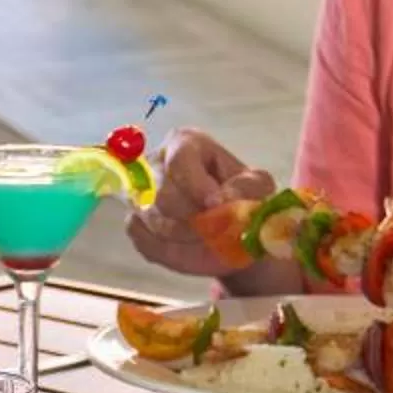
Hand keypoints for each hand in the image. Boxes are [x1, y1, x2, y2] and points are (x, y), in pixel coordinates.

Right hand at [127, 128, 273, 278]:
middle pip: (163, 192)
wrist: (233, 229)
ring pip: (153, 218)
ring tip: (208, 240)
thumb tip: (224, 199)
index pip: (180, 160)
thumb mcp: (258, 186)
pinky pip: (142, 237)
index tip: (216, 205)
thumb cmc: (244, 198)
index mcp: (186, 143)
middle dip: (192, 218)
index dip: (196, 185)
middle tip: (216, 231)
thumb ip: (247, 188)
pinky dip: (167, 249)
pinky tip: (189, 246)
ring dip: (184, 236)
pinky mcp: (135, 222)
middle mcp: (156, 164)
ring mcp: (140, 194)